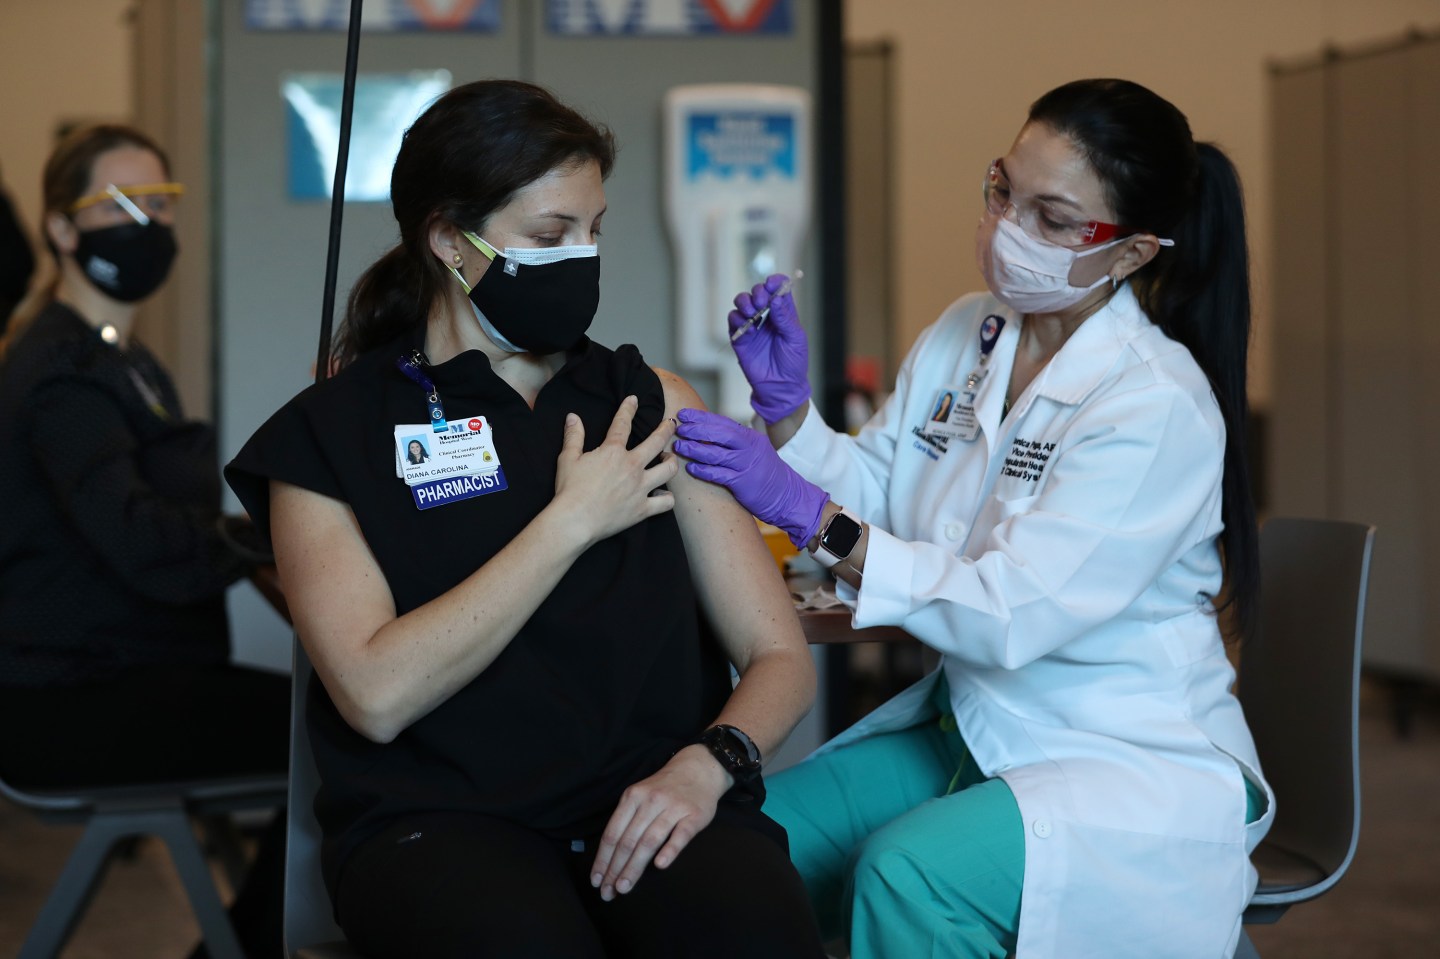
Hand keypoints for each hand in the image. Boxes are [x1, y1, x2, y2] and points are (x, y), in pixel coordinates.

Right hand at [552, 396, 679, 546]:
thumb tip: (572, 417)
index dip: (628, 409)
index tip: (634, 399)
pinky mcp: (643, 509)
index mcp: (613, 452)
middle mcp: (632, 466)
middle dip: (666, 429)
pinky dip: (667, 498)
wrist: (575, 520)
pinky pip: (666, 502)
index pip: (623, 424)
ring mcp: (640, 488)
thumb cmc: (569, 490)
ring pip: (668, 470)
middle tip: (670, 423)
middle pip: (657, 442)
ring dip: (671, 461)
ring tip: (668, 458)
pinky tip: (663, 494)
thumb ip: (574, 436)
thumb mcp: (567, 458)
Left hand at [590, 744, 728, 901]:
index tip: (597, 881)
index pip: (612, 833)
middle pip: (628, 841)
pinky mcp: (693, 815)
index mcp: (632, 798)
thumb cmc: (664, 789)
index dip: (603, 859)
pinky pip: (680, 835)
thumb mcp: (640, 795)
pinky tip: (660, 865)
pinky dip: (669, 850)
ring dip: (635, 866)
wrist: (699, 768)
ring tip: (625, 887)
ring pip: (649, 841)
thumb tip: (609, 855)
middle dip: (616, 869)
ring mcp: (673, 808)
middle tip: (609, 893)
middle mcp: (650, 802)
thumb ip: (626, 819)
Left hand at [673, 408, 826, 548]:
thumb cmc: (767, 475)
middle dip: (697, 429)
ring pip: (717, 453)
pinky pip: (720, 475)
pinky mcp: (744, 483)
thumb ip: (736, 442)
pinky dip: (704, 471)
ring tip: (679, 448)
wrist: (789, 497)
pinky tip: (691, 469)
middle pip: (720, 434)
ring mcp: (747, 465)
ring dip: (695, 449)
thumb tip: (710, 434)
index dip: (702, 417)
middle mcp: (749, 448)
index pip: (723, 422)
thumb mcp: (755, 451)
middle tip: (679, 429)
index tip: (684, 414)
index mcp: (751, 438)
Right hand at [729, 273, 810, 423]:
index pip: (778, 289)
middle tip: (761, 303)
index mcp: (783, 313)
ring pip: (742, 303)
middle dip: (757, 292)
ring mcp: (752, 325)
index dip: (774, 282)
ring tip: (752, 314)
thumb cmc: (793, 363)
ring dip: (745, 302)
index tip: (771, 284)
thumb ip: (785, 318)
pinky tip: (749, 329)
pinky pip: (733, 320)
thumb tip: (776, 298)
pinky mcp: (740, 337)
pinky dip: (738, 320)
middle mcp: (767, 316)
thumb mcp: (795, 339)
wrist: (780, 387)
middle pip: (757, 292)